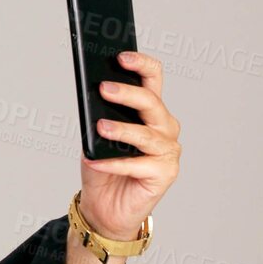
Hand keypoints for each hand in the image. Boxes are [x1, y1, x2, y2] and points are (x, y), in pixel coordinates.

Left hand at [79, 51, 180, 238]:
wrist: (104, 207)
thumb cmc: (103, 168)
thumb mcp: (94, 136)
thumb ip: (99, 116)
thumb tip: (93, 96)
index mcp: (151, 111)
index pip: (153, 79)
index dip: (141, 64)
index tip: (121, 56)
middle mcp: (165, 127)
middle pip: (152, 103)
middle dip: (128, 93)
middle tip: (104, 88)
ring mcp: (168, 151)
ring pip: (146, 134)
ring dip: (122, 130)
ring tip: (100, 127)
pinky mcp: (165, 174)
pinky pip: (138, 164)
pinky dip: (114, 163)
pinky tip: (95, 161)